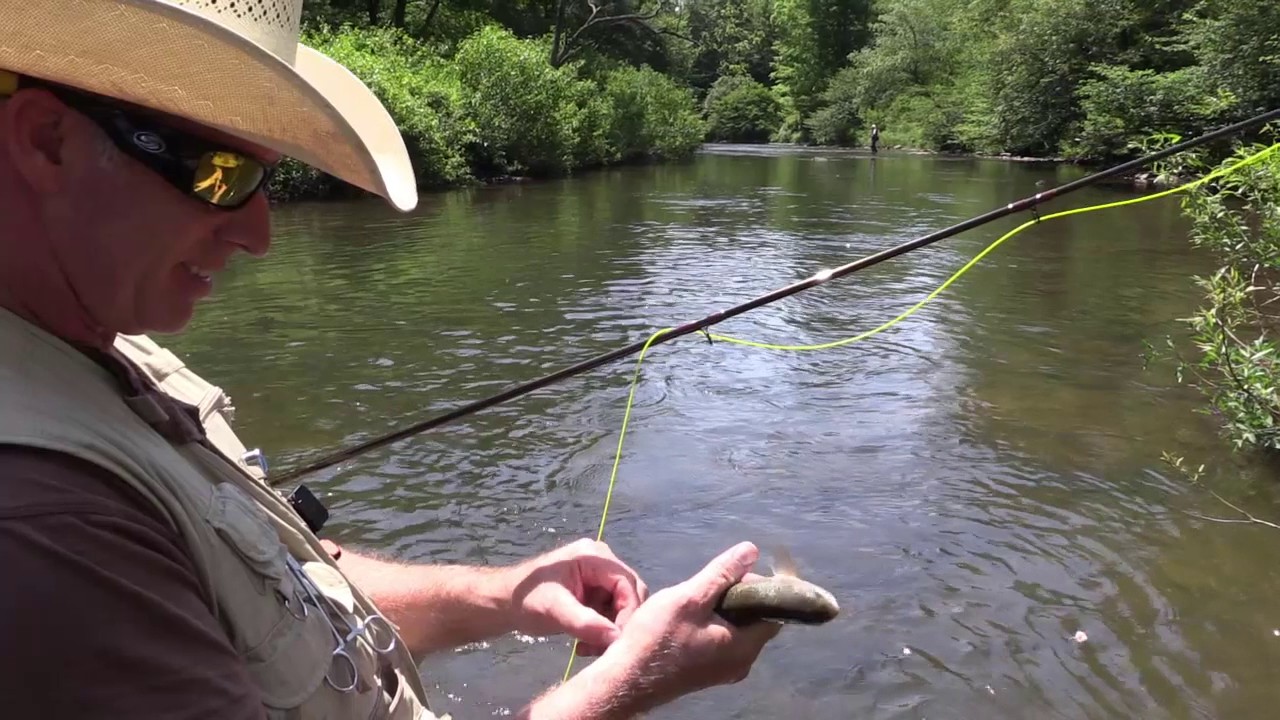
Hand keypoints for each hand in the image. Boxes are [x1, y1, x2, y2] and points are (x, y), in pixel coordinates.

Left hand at [506, 538, 648, 655]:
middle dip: (620, 624)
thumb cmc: (526, 599)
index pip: (628, 583)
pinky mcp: (595, 592)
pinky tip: (586, 643)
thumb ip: (585, 622)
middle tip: (604, 648)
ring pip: (623, 607)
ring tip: (589, 648)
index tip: (618, 641)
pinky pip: (612, 613)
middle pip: (630, 594)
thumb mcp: (554, 610)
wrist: (505, 602)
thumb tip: (616, 638)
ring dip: (610, 631)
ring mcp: (599, 577)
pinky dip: (603, 631)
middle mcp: (602, 562)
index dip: (629, 612)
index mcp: (594, 557)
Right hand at [595, 541, 782, 712]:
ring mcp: (724, 670)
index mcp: (745, 648)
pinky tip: (690, 615)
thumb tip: (751, 551)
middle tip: (712, 582)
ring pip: (737, 629)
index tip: (737, 572)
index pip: (773, 612)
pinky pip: (722, 640)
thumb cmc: (657, 639)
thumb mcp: (690, 597)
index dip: (761, 588)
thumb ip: (722, 574)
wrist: (625, 678)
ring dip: (723, 609)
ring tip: (697, 596)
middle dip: (738, 596)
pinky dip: (713, 623)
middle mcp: (741, 663)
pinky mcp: (707, 671)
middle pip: (755, 620)